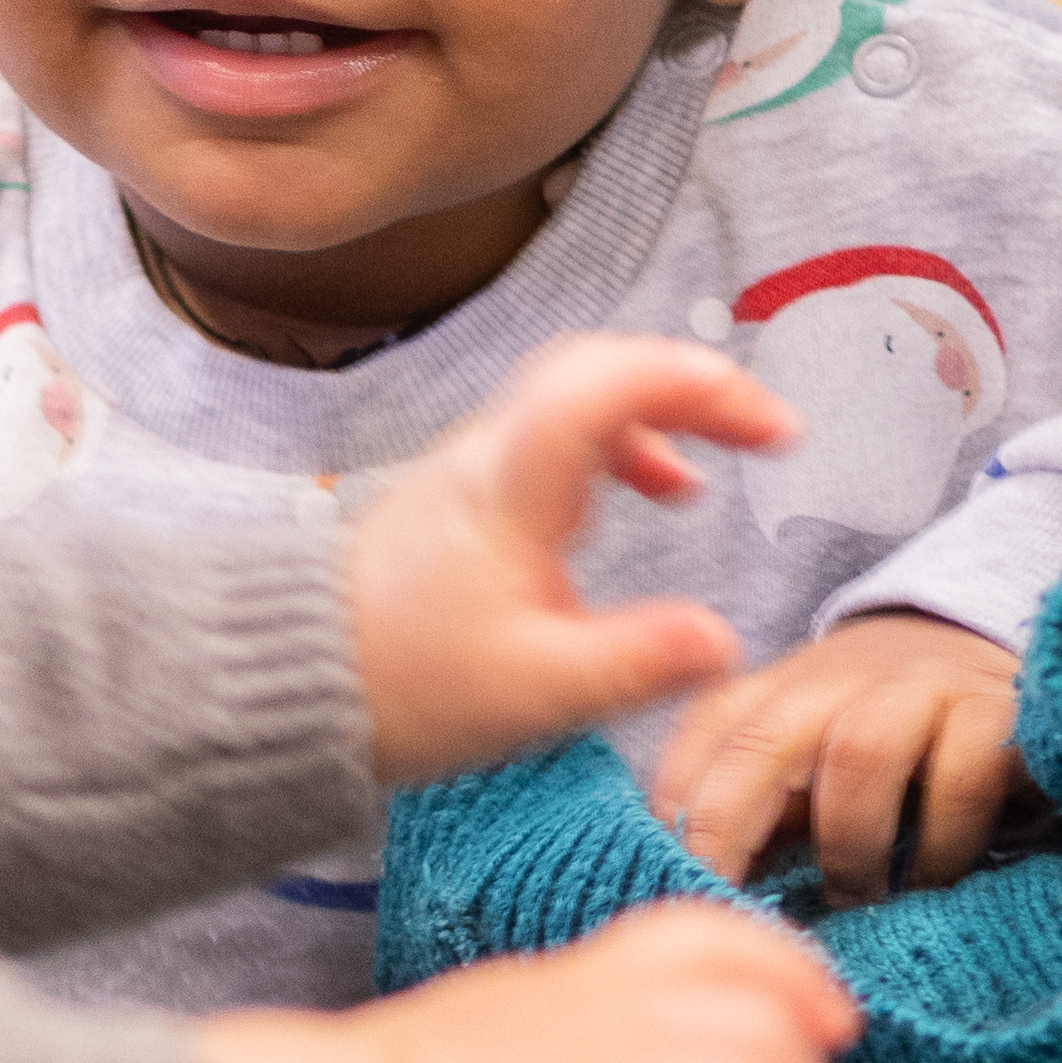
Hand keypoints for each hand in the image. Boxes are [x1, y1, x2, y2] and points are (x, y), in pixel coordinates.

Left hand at [337, 333, 798, 788]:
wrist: (289, 688)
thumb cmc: (401, 688)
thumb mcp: (537, 692)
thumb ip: (638, 661)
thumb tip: (723, 641)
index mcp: (509, 488)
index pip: (610, 384)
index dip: (701, 385)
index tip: (772, 430)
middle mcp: (487, 458)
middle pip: (597, 370)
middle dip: (689, 386)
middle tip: (761, 429)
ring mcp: (472, 472)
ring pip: (572, 400)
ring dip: (651, 417)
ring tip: (706, 476)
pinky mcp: (465, 499)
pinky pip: (552, 439)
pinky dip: (612, 450)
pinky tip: (646, 497)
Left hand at [638, 609, 1023, 904]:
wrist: (1002, 674)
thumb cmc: (882, 760)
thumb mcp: (808, 783)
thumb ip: (754, 826)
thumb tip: (699, 911)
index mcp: (775, 696)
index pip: (703, 741)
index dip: (680, 818)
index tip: (680, 889)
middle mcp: (839, 681)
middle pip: (761, 741)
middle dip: (734, 830)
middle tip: (742, 916)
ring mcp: (922, 688)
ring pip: (862, 751)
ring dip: (850, 846)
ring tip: (857, 903)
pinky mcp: (1000, 715)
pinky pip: (962, 780)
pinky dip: (939, 847)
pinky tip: (932, 883)